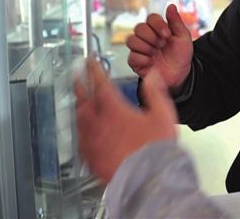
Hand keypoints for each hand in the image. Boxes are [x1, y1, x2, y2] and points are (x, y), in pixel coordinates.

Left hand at [75, 58, 176, 183]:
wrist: (146, 178)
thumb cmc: (154, 149)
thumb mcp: (162, 114)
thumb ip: (155, 92)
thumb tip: (152, 75)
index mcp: (114, 110)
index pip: (100, 84)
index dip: (94, 69)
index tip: (89, 60)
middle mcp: (98, 124)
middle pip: (82, 99)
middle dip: (79, 84)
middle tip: (77, 74)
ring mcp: (92, 141)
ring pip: (79, 119)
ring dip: (78, 105)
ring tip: (79, 100)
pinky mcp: (91, 157)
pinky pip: (80, 139)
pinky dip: (81, 128)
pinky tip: (83, 130)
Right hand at [126, 4, 192, 91]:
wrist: (179, 75)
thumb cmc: (181, 55)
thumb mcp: (183, 37)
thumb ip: (176, 21)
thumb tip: (171, 5)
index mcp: (158, 29)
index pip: (151, 18)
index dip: (158, 25)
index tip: (168, 35)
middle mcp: (146, 37)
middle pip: (139, 27)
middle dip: (152, 37)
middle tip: (162, 45)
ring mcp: (139, 49)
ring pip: (131, 40)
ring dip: (146, 47)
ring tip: (156, 53)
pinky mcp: (135, 62)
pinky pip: (132, 56)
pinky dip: (144, 60)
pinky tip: (152, 63)